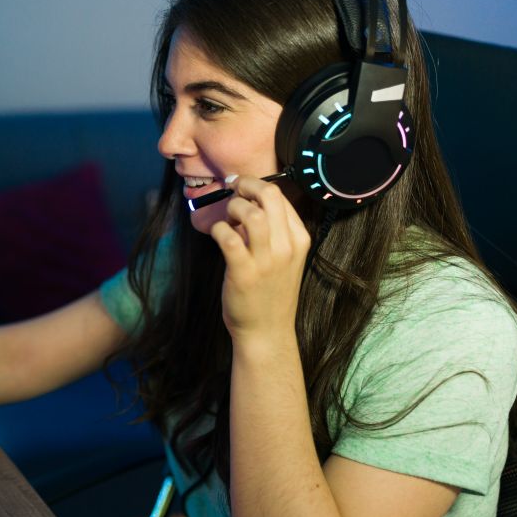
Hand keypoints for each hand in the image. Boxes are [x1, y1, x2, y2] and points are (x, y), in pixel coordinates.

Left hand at [209, 176, 310, 340]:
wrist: (267, 331)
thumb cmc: (271, 292)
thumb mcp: (285, 257)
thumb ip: (274, 230)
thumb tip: (249, 202)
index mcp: (299, 239)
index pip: (281, 196)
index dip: (257, 185)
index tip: (242, 187)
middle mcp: (286, 247)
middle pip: (269, 196)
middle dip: (245, 185)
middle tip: (232, 191)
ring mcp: (266, 260)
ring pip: (250, 213)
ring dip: (232, 208)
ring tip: (227, 218)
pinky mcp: (243, 272)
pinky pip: (228, 236)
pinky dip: (218, 228)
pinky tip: (218, 234)